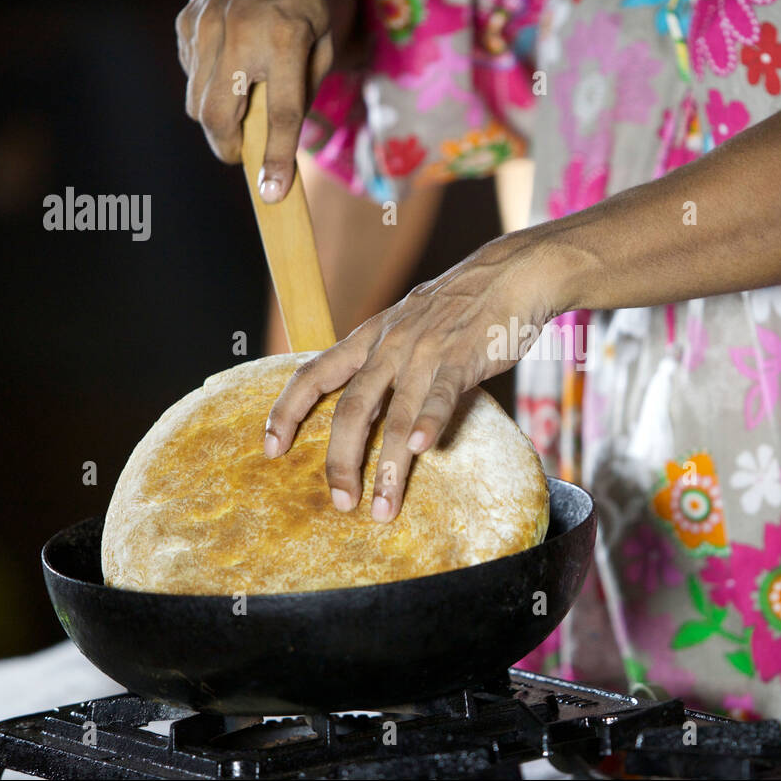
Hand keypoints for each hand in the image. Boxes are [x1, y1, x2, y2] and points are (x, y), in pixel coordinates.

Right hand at [175, 0, 357, 201]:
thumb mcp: (324, 41)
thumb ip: (304, 90)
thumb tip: (279, 141)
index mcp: (286, 37)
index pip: (280, 114)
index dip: (276, 159)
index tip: (272, 193)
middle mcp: (240, 32)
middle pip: (220, 115)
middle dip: (229, 147)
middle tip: (244, 155)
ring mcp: (206, 26)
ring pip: (197, 102)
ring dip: (217, 122)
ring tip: (240, 111)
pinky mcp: (186, 24)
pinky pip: (191, 76)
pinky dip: (207, 88)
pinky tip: (228, 72)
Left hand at [264, 234, 559, 521]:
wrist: (510, 273)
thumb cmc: (461, 305)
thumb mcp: (407, 324)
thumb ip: (387, 361)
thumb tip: (374, 407)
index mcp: (370, 338)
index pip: (314, 374)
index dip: (287, 411)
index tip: (270, 448)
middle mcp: (389, 346)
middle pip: (351, 410)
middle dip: (340, 461)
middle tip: (341, 502)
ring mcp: (425, 353)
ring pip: (395, 417)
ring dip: (388, 467)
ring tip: (384, 507)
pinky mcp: (462, 358)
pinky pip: (441, 396)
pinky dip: (429, 424)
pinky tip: (422, 451)